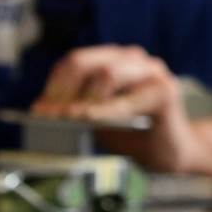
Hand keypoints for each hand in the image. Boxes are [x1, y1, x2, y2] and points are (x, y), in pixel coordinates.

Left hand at [32, 44, 195, 172]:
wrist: (172, 152)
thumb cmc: (134, 134)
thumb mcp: (97, 119)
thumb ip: (76, 110)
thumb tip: (44, 111)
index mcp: (112, 60)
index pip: (73, 62)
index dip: (53, 85)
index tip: (39, 109)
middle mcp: (131, 59)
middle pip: (84, 62)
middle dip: (62, 90)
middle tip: (50, 116)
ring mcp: (150, 71)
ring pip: (108, 73)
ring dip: (84, 99)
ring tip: (69, 118)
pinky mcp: (165, 91)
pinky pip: (129, 99)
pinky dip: (107, 110)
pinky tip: (91, 119)